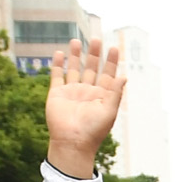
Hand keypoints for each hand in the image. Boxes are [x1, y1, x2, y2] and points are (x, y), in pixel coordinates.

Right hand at [44, 37, 124, 179]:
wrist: (72, 143)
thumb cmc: (93, 130)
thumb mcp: (109, 110)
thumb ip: (115, 92)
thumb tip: (124, 76)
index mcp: (101, 95)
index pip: (107, 74)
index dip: (111, 61)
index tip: (113, 47)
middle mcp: (87, 92)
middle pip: (91, 68)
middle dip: (94, 54)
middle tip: (96, 39)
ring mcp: (71, 92)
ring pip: (74, 69)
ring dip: (76, 55)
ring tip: (76, 41)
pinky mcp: (57, 94)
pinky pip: (57, 76)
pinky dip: (58, 64)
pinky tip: (60, 53)